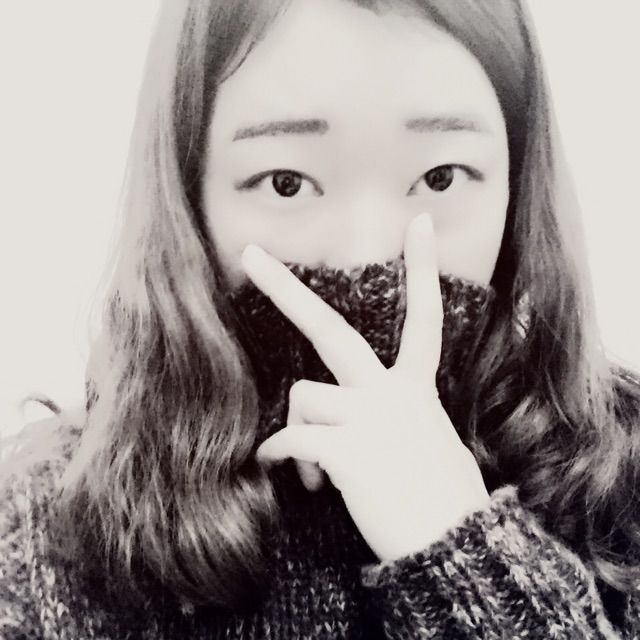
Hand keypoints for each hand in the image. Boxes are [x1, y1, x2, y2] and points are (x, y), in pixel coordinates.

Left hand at [240, 212, 490, 561]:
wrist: (456, 548)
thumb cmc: (444, 501)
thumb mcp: (430, 447)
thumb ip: (394, 424)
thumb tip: (346, 439)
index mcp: (414, 390)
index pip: (423, 319)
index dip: (422, 270)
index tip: (420, 225)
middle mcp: (391, 393)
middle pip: (331, 331)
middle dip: (288, 292)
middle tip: (253, 255)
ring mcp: (369, 418)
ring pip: (303, 397)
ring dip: (298, 431)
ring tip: (310, 470)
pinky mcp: (347, 450)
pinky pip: (293, 440)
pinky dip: (283, 458)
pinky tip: (296, 479)